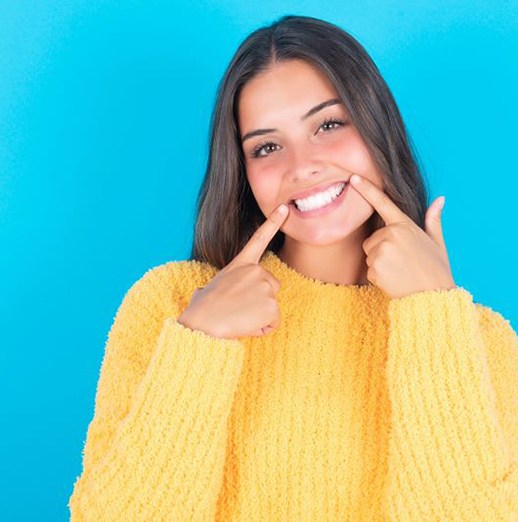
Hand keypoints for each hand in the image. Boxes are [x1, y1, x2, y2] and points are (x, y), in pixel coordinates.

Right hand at [177, 204, 289, 338]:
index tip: (285, 209)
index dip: (273, 222)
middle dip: (261, 299)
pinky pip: (272, 323)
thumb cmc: (201, 309)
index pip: (259, 239)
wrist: (202, 323)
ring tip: (239, 317)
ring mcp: (266, 287)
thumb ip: (219, 286)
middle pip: (272, 286)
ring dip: (259, 316)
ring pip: (272, 307)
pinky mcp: (272, 306)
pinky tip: (245, 325)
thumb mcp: (208, 288)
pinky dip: (261, 328)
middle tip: (238, 308)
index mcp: (240, 264)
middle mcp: (256, 271)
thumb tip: (204, 294)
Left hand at [349, 174, 456, 298]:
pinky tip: (394, 280)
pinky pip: (369, 270)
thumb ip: (433, 220)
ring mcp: (381, 251)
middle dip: (382, 249)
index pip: (383, 203)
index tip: (353, 178)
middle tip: (402, 262)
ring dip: (380, 263)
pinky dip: (378, 277)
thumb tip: (440, 199)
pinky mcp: (374, 268)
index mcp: (405, 225)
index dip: (367, 189)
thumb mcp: (437, 242)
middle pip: (372, 239)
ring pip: (370, 254)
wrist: (433, 297)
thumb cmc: (436, 270)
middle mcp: (391, 234)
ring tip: (399, 271)